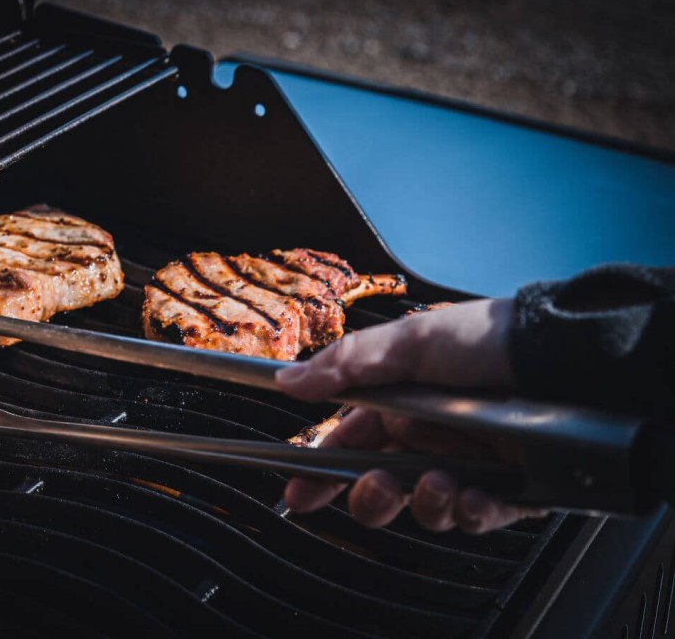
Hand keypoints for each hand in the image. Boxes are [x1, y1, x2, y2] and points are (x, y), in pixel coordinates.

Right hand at [275, 298, 547, 532]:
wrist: (568, 356)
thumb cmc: (489, 339)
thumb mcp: (410, 341)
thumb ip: (346, 366)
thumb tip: (289, 381)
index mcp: (401, 403)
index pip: (348, 444)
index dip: (321, 471)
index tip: (300, 492)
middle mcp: (431, 437)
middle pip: (381, 487)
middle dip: (371, 498)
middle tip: (376, 488)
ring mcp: (468, 465)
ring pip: (425, 509)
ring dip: (424, 504)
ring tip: (440, 481)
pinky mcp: (509, 491)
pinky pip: (476, 518)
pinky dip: (469, 513)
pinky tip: (474, 493)